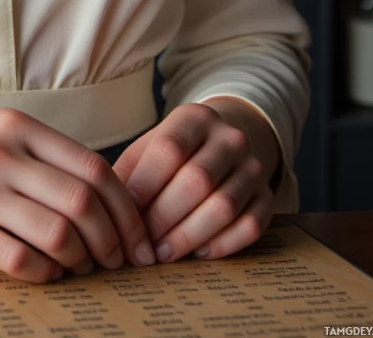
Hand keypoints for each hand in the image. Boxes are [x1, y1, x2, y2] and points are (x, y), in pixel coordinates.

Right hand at [0, 107, 157, 284]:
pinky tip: (43, 275)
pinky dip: (43, 275)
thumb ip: (32, 150)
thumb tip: (92, 190)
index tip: (135, 234)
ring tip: (81, 270)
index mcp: (15, 125)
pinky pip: (19, 260)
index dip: (125, 207)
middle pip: (84, 202)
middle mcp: (1, 153)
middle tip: (118, 263)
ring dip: (81, 261)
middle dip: (112, 241)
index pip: (94, 167)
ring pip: (58, 234)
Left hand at [108, 102, 274, 263]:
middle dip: (165, 219)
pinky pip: (250, 226)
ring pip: (225, 206)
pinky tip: (198, 253)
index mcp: (194, 118)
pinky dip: (223, 245)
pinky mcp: (268, 197)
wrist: (223, 143)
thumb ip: (128, 174)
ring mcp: (254, 167)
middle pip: (197, 181)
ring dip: (189, 237)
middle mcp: (230, 138)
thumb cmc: (174, 152)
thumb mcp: (148, 149)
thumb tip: (104, 211)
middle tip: (143, 245)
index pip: (169, 150)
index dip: (146, 186)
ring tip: (163, 254)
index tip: (125, 215)